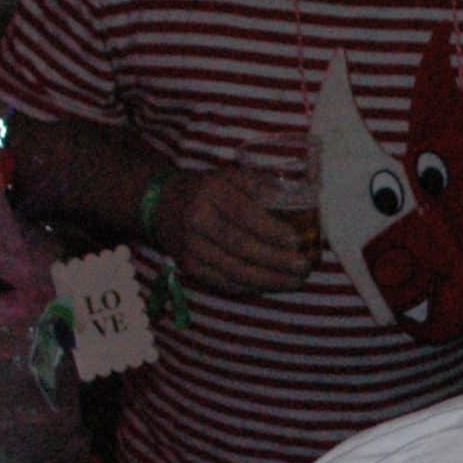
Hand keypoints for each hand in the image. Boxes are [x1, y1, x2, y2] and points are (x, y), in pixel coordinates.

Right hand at [160, 168, 311, 294]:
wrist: (160, 203)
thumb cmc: (207, 189)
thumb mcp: (230, 176)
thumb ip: (261, 186)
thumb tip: (296, 200)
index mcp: (211, 192)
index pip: (245, 215)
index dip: (272, 231)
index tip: (297, 241)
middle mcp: (197, 219)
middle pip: (241, 246)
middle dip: (276, 260)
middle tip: (303, 267)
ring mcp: (190, 246)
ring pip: (233, 269)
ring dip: (268, 279)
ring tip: (294, 281)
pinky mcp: (188, 266)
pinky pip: (223, 282)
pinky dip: (250, 286)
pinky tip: (271, 285)